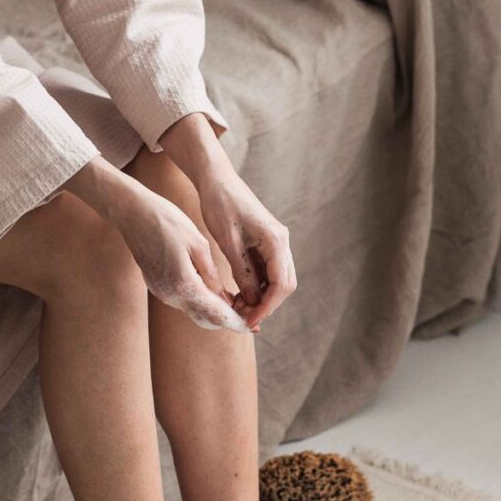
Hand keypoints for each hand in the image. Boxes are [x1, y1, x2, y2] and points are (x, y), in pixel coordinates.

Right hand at [62, 157, 249, 332]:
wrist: (132, 214)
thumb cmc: (167, 222)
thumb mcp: (197, 244)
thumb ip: (211, 275)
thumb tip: (225, 300)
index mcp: (184, 284)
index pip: (216, 314)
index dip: (236, 322)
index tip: (253, 325)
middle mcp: (170, 295)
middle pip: (205, 319)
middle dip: (227, 321)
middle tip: (249, 317)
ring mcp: (161, 292)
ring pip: (194, 311)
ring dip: (214, 311)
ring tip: (236, 304)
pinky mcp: (157, 287)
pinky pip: (183, 300)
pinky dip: (201, 301)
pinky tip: (214, 293)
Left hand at [160, 114, 296, 328]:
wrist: (217, 180)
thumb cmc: (220, 205)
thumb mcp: (228, 241)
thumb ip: (242, 271)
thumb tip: (253, 301)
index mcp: (276, 240)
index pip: (281, 285)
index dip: (266, 307)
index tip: (248, 321)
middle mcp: (281, 242)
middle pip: (284, 285)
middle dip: (265, 305)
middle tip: (241, 318)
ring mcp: (274, 243)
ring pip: (276, 280)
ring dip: (260, 297)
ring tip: (236, 308)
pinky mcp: (265, 244)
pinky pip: (266, 271)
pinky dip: (255, 286)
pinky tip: (238, 295)